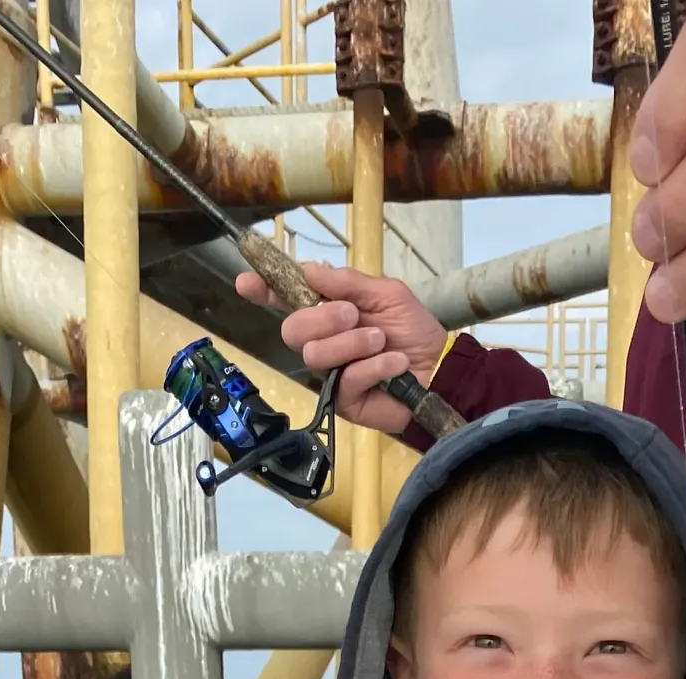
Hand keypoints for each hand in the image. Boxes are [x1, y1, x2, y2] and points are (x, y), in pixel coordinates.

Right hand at [235, 261, 447, 432]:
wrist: (439, 371)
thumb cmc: (413, 331)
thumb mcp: (386, 294)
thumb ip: (349, 282)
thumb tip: (311, 269)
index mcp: (328, 312)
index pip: (286, 300)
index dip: (264, 290)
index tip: (246, 281)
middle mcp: (323, 342)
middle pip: (291, 329)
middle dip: (322, 318)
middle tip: (355, 316)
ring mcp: (330, 373)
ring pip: (315, 354)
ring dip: (353, 343)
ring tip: (381, 342)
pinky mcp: (343, 400)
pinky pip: (345, 378)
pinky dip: (374, 366)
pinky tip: (394, 365)